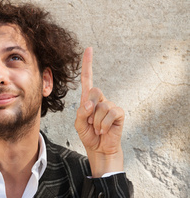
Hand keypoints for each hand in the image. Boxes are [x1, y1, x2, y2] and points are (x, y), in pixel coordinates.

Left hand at [74, 47, 124, 176]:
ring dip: (95, 122)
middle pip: (94, 90)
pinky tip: (104, 131)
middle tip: (88, 121)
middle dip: (88, 107)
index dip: (87, 64)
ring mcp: (110, 105)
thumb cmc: (88, 135)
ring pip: (100, 107)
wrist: (99, 149)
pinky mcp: (119, 113)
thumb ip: (80, 112)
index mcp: (88, 98)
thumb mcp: (78, 123)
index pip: (88, 78)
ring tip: (97, 129)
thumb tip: (89, 104)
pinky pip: (109, 114)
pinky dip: (103, 125)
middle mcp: (100, 99)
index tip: (89, 48)